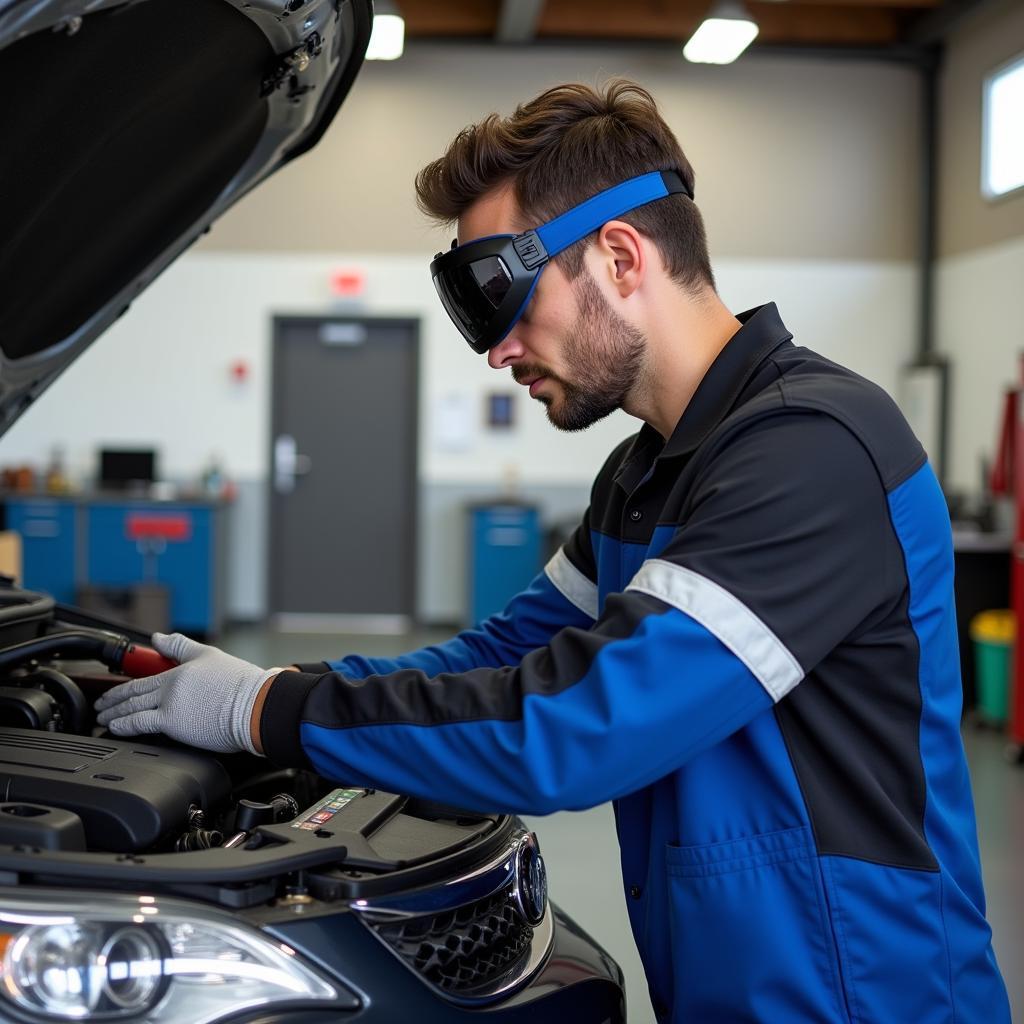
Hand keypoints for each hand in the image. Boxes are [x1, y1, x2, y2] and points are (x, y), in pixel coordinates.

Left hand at [94, 633, 276, 753]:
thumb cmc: (240, 685)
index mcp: (178, 671)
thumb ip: (180, 646)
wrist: (253, 703)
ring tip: (103, 719)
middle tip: (100, 706)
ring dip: (113, 714)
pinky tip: (114, 727)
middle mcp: (170, 687)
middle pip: (132, 693)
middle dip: (111, 700)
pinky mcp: (172, 723)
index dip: (123, 685)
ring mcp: (169, 705)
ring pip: (131, 708)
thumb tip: (159, 637)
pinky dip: (123, 725)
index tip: (113, 691)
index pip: (143, 678)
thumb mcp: (209, 655)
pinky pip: (139, 723)